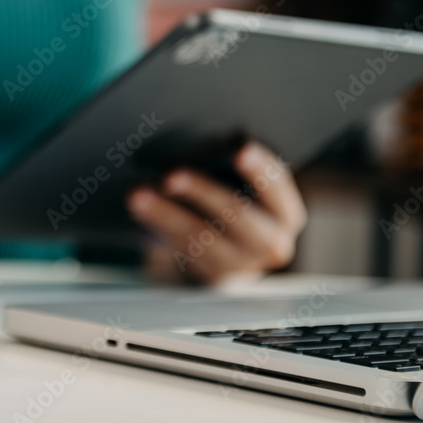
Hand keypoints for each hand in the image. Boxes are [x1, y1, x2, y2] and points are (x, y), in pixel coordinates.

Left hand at [126, 142, 306, 284]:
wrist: (228, 254)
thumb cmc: (234, 201)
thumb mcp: (242, 184)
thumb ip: (229, 165)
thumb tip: (198, 145)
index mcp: (285, 214)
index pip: (277, 186)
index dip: (260, 168)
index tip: (240, 147)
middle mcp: (270, 244)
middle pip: (235, 215)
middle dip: (201, 191)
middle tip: (170, 174)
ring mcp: (239, 265)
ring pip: (199, 236)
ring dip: (164, 212)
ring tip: (137, 193)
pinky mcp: (209, 277)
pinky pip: (180, 250)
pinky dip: (157, 225)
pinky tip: (138, 207)